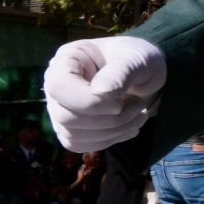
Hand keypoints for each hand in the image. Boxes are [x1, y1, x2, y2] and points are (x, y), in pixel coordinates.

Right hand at [44, 37, 166, 152]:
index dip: (88, 102)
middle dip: (110, 119)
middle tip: (139, 104)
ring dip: (113, 131)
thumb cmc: (140, 60)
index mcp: (67, 59)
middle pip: (66, 117)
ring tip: (140, 114)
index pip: (59, 86)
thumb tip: (100, 91)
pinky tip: (128, 126)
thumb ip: (121, 71)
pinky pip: (79, 145)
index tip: (120, 102)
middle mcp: (56, 85)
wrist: (146, 77)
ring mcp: (59, 108)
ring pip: (73, 135)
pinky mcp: (70, 129)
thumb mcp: (138, 59)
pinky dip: (109, 140)